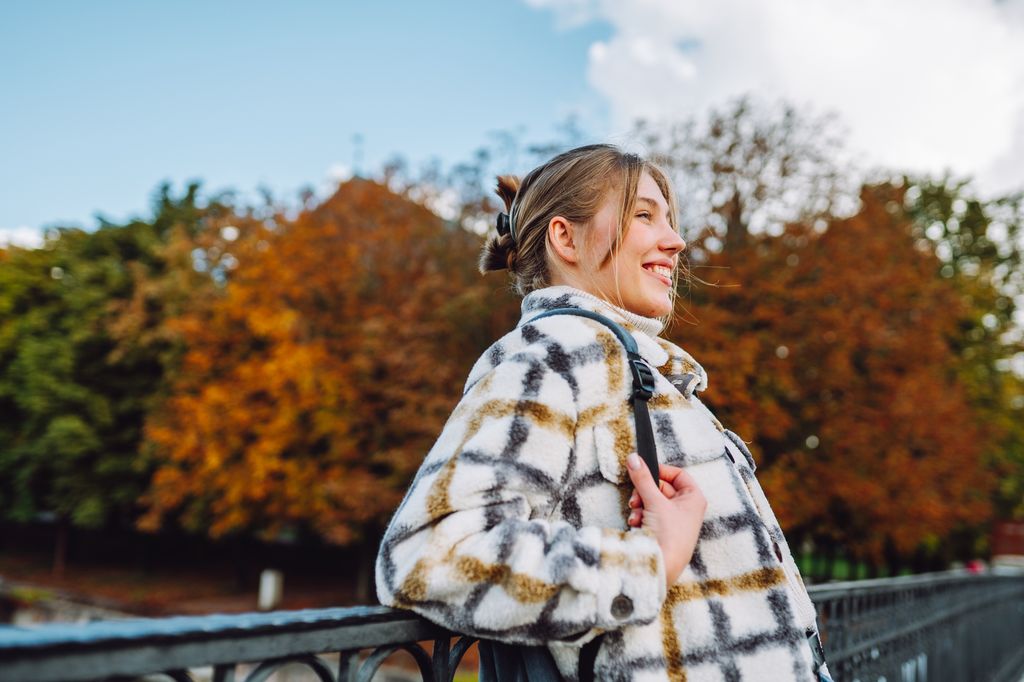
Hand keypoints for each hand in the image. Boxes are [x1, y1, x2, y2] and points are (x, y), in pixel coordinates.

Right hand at [625, 454, 705, 586]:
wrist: (663, 566)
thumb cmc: (669, 535)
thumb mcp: (654, 501)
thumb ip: (643, 478)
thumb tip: (634, 458)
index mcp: (694, 498)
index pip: (678, 474)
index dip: (660, 471)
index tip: (643, 471)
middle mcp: (686, 508)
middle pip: (661, 487)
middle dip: (644, 492)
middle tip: (635, 497)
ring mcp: (675, 520)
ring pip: (652, 501)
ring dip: (640, 505)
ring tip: (636, 513)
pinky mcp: (663, 530)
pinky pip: (649, 515)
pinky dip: (640, 517)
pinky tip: (637, 524)